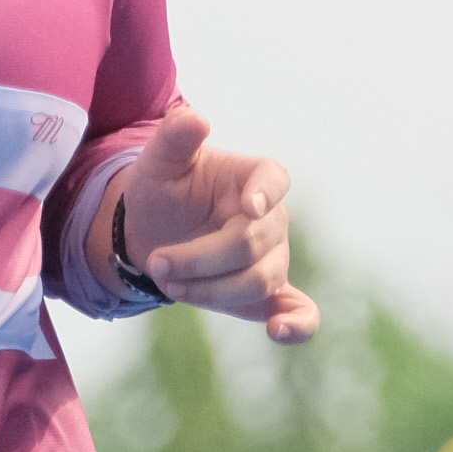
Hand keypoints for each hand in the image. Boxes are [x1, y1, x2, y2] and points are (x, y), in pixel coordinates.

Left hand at [114, 108, 318, 340]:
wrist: (153, 233)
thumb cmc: (162, 189)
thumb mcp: (159, 160)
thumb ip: (174, 137)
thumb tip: (194, 119)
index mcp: (254, 178)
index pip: (274, 180)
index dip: (266, 193)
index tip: (249, 207)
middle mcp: (272, 219)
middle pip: (251, 244)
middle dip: (200, 259)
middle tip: (157, 263)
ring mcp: (273, 258)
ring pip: (258, 281)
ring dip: (211, 290)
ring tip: (170, 285)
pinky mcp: (268, 294)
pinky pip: (299, 310)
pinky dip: (297, 325)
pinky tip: (278, 332)